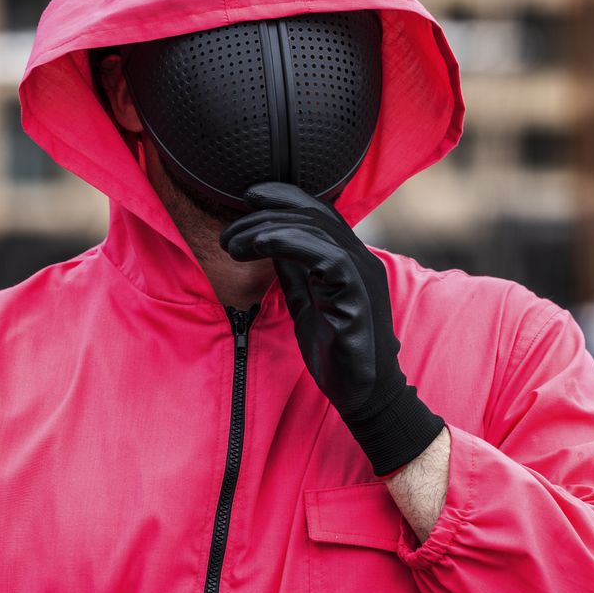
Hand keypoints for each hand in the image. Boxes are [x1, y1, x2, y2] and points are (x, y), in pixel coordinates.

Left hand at [220, 182, 444, 475]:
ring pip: (315, 228)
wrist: (364, 395)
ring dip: (267, 228)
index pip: (318, 213)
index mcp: (350, 259)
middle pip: (314, 214)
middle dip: (267, 212)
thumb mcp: (306, 303)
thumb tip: (270, 244)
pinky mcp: (358, 292)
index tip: (248, 197)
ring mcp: (363, 273)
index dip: (284, 198)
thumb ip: (294, 272)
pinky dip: (288, 242)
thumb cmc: (336, 351)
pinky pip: (325, 254)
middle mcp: (361, 258)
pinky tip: (259, 245)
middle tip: (229, 229)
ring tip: (233, 242)